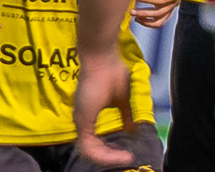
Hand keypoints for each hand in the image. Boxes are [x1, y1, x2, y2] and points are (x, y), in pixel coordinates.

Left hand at [74, 49, 134, 166]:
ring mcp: (80, 121)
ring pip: (89, 153)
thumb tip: (133, 131)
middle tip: (126, 158)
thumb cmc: (111, 71)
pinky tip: (120, 153)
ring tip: (125, 157)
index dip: (111, 152)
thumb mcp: (123, 99)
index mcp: (88, 116)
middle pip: (92, 152)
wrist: (101, 56)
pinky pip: (89, 148)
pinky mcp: (82, 120)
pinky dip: (104, 154)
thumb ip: (126, 116)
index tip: (127, 153)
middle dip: (110, 158)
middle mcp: (81, 120)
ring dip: (108, 158)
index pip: (96, 144)